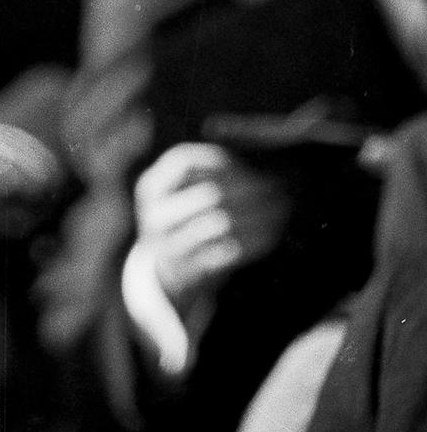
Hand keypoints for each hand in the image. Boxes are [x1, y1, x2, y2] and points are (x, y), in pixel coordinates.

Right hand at [133, 143, 292, 313]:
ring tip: (282, 208)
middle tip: (279, 188)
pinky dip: (256, 240)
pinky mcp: (190, 268)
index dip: (220, 161)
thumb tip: (259, 164)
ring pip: (223, 222)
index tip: (247, 166)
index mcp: (151, 186)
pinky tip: (273, 232)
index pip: (185, 161)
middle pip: (210, 192)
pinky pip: (230, 251)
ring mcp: (168, 243)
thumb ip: (209, 174)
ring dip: (259, 214)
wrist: (170, 271)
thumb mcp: (181, 191)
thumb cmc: (186, 219)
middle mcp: (155, 213)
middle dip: (251, 189)